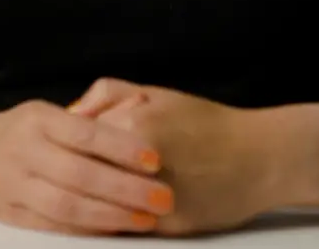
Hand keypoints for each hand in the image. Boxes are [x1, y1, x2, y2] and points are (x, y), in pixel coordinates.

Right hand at [0, 99, 177, 235]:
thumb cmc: (23, 131)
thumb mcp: (49, 112)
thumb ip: (92, 113)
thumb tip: (141, 109)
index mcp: (38, 119)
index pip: (85, 133)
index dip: (122, 147)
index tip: (156, 160)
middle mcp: (23, 150)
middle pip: (79, 174)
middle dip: (126, 188)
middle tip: (164, 197)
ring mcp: (13, 185)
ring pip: (66, 206)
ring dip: (111, 215)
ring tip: (146, 219)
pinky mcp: (10, 215)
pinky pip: (53, 226)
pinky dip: (86, 231)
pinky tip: (115, 230)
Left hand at [69, 78, 273, 235]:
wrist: (262, 157)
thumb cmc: (208, 123)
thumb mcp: (157, 93)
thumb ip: (108, 96)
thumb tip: (69, 113)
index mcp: (135, 123)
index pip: (75, 140)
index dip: (62, 147)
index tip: (56, 151)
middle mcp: (141, 160)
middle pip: (83, 174)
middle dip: (69, 178)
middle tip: (58, 179)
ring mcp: (154, 196)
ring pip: (98, 205)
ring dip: (84, 204)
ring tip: (76, 199)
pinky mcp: (168, 225)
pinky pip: (124, 226)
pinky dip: (112, 221)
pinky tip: (107, 214)